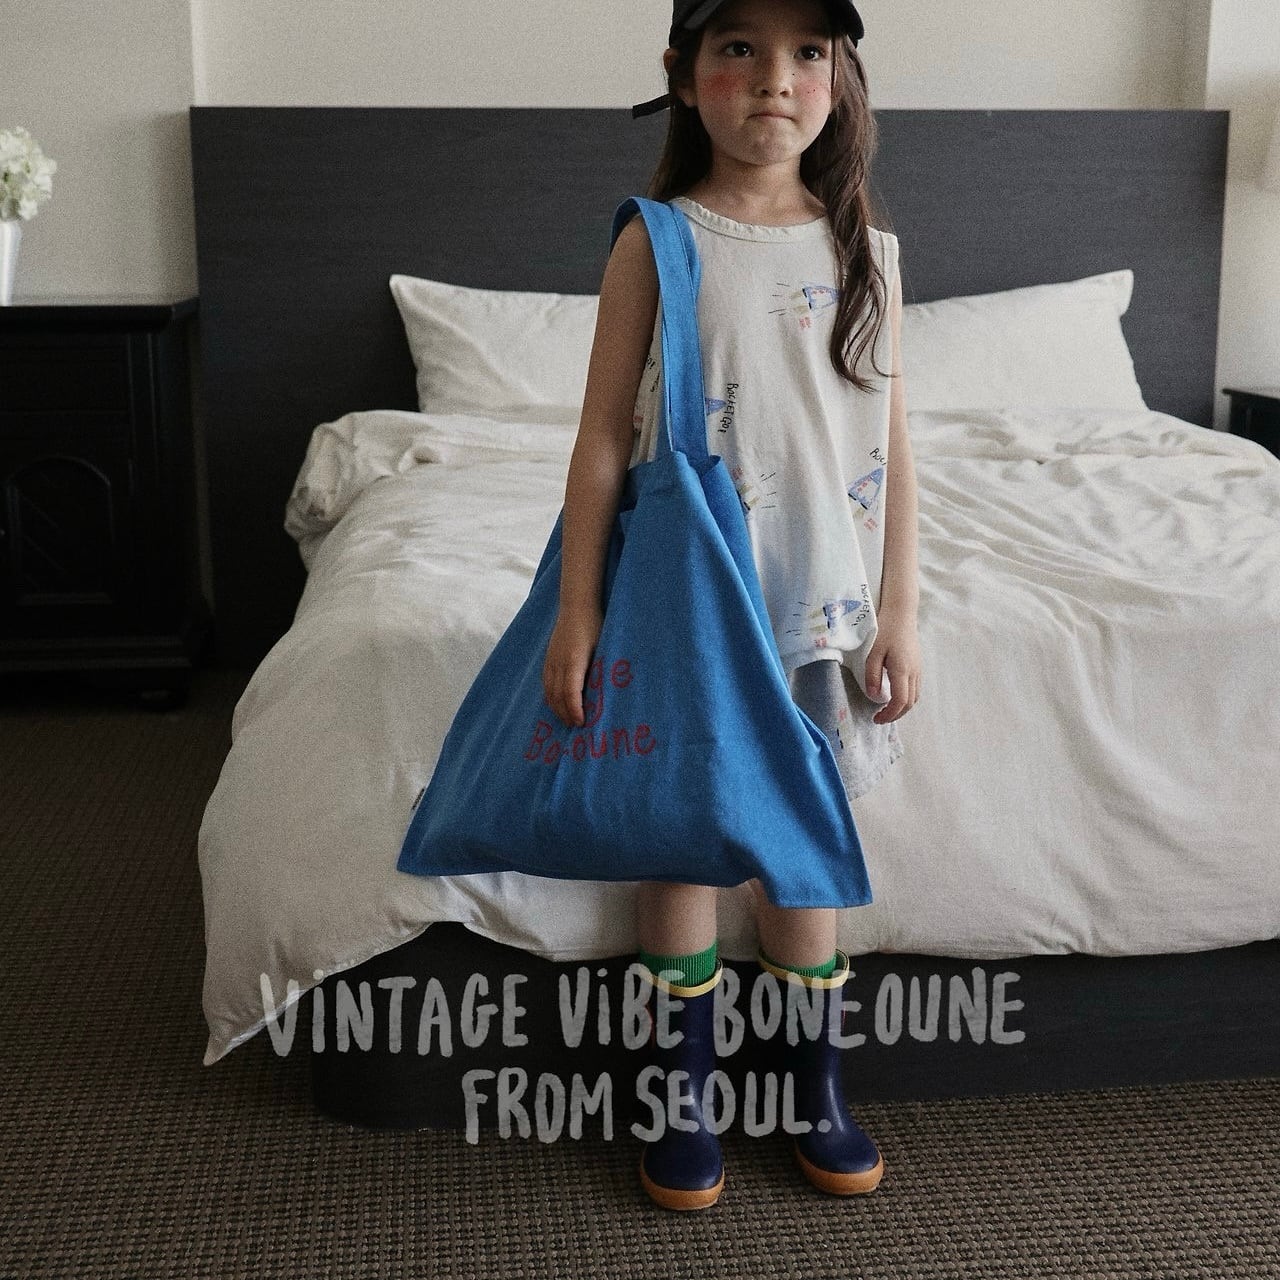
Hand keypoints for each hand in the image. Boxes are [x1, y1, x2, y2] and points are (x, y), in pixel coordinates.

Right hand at [543, 605, 602, 726]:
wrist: (577, 606)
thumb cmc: (595, 625)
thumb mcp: (603, 646)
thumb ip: (601, 669)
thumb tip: (606, 693)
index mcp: (574, 660)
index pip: (571, 692)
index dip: (575, 710)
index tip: (582, 722)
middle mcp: (559, 661)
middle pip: (557, 695)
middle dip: (565, 714)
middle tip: (576, 727)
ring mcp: (551, 659)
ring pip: (549, 690)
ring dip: (556, 708)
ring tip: (566, 719)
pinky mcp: (548, 658)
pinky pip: (546, 682)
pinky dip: (550, 696)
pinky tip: (557, 703)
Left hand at [865, 606, 922, 724]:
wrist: (902, 613)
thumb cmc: (885, 630)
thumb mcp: (873, 652)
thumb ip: (872, 675)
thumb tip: (873, 695)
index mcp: (903, 670)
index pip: (900, 701)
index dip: (889, 714)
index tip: (876, 719)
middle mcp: (914, 672)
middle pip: (910, 703)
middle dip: (895, 715)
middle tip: (879, 718)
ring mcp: (919, 669)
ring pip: (915, 697)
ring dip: (902, 708)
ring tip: (886, 710)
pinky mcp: (918, 665)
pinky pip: (915, 689)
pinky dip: (906, 698)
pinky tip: (894, 696)